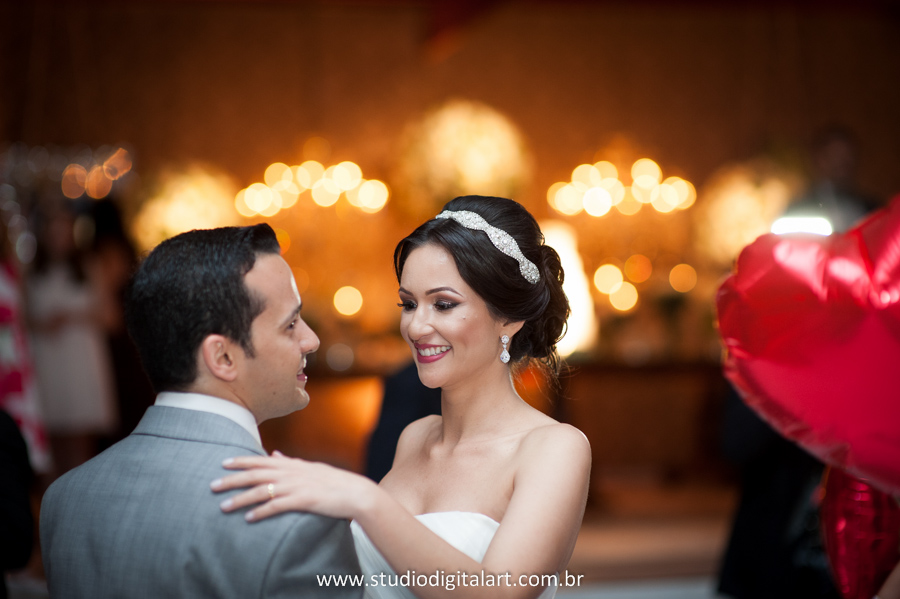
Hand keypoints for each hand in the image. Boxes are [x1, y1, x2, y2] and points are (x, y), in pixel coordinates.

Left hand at [210, 451, 377, 521]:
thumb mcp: (310, 467)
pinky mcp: (302, 500)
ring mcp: (296, 486)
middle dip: (233, 480)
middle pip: (256, 475)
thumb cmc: (332, 481)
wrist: (354, 492)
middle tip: (213, 485)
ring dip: (241, 499)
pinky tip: (249, 518)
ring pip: (262, 491)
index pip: (261, 460)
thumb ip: (290, 461)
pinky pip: (277, 506)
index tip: (223, 463)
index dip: (241, 461)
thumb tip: (274, 453)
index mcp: (292, 464)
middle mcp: (291, 473)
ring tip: (224, 506)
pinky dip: (261, 512)